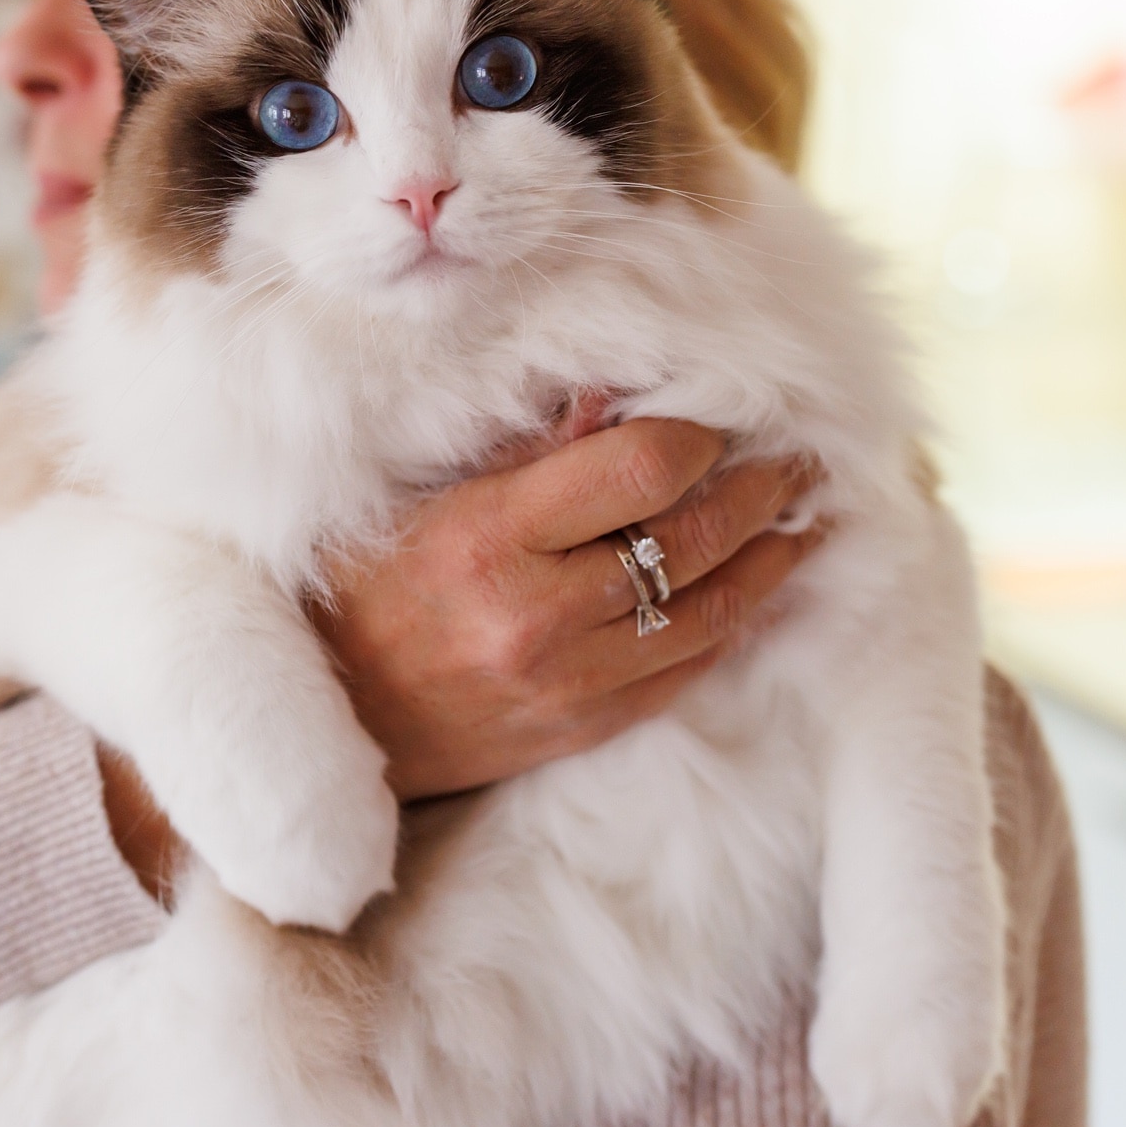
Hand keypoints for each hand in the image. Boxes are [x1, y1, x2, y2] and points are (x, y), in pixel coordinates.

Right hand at [315, 418, 821, 801]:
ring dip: (770, 560)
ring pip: (709, 614)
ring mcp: (564, 686)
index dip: (700, 435)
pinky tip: (760, 590)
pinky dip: (733, 625)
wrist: (321, 717)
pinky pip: (683, 673)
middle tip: (798, 454)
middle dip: (760, 489)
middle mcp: (535, 618)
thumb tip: (619, 396)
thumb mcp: (416, 498)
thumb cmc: (353, 589)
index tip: (724, 413)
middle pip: (692, 539)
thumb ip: (523, 450)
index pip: (641, 471)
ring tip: (805, 516)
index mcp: (488, 538)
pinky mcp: (577, 731)